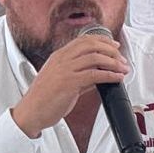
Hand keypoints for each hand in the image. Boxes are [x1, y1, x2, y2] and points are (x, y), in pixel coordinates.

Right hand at [10, 33, 128, 135]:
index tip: (114, 45)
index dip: (102, 40)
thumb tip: (98, 74)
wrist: (30, 112)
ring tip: (122, 69)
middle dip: (111, 50)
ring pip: (95, 57)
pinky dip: (109, 75)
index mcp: (59, 56)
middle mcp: (61, 59)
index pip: (84, 40)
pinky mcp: (69, 82)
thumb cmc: (43, 99)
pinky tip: (116, 78)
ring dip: (113, 62)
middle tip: (121, 59)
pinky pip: (94, 74)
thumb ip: (79, 75)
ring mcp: (65, 70)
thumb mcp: (61, 81)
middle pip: (91, 45)